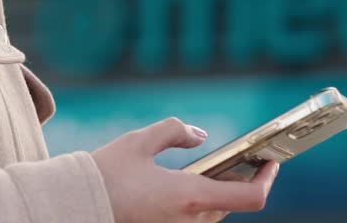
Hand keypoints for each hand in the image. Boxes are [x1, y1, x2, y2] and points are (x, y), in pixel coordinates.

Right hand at [90, 117, 279, 222]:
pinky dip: (198, 202)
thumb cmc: (105, 175)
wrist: (75, 207)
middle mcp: (190, 221)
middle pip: (231, 204)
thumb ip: (174, 131)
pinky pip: (193, 220)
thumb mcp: (139, 141)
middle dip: (239, 181)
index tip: (270, 162)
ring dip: (217, 192)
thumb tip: (199, 135)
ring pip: (212, 213)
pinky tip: (185, 185)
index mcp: (190, 196)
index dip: (268, 179)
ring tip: (214, 168)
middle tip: (242, 158)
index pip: (251, 197)